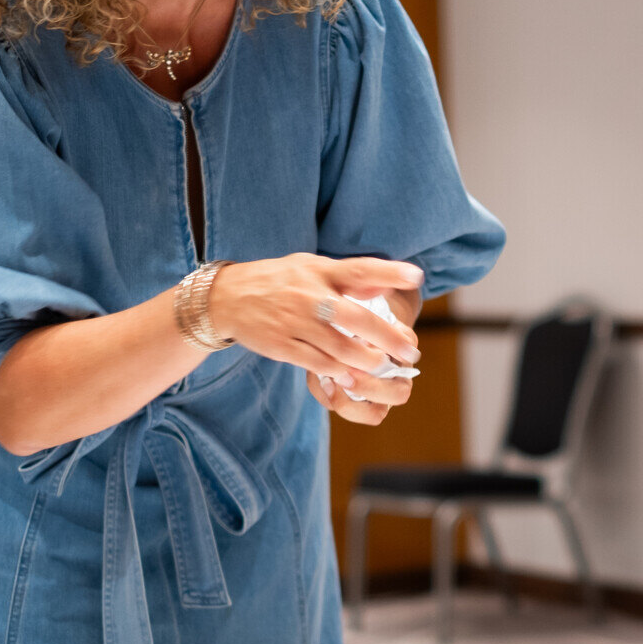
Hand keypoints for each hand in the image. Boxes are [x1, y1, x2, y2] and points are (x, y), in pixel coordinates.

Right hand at [207, 255, 423, 426]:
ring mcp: (295, 322)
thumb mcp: (310, 267)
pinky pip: (318, 364)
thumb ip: (346, 277)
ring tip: (384, 368)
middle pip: (357, 319)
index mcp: (320, 271)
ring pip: (340, 348)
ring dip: (367, 362)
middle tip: (410, 352)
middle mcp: (309, 296)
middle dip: (388, 338)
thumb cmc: (280, 280)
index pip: (359, 269)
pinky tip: (353, 376)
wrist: (226, 298)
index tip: (416, 276)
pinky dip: (340, 372)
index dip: (389, 272)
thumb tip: (383, 284)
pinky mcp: (282, 346)